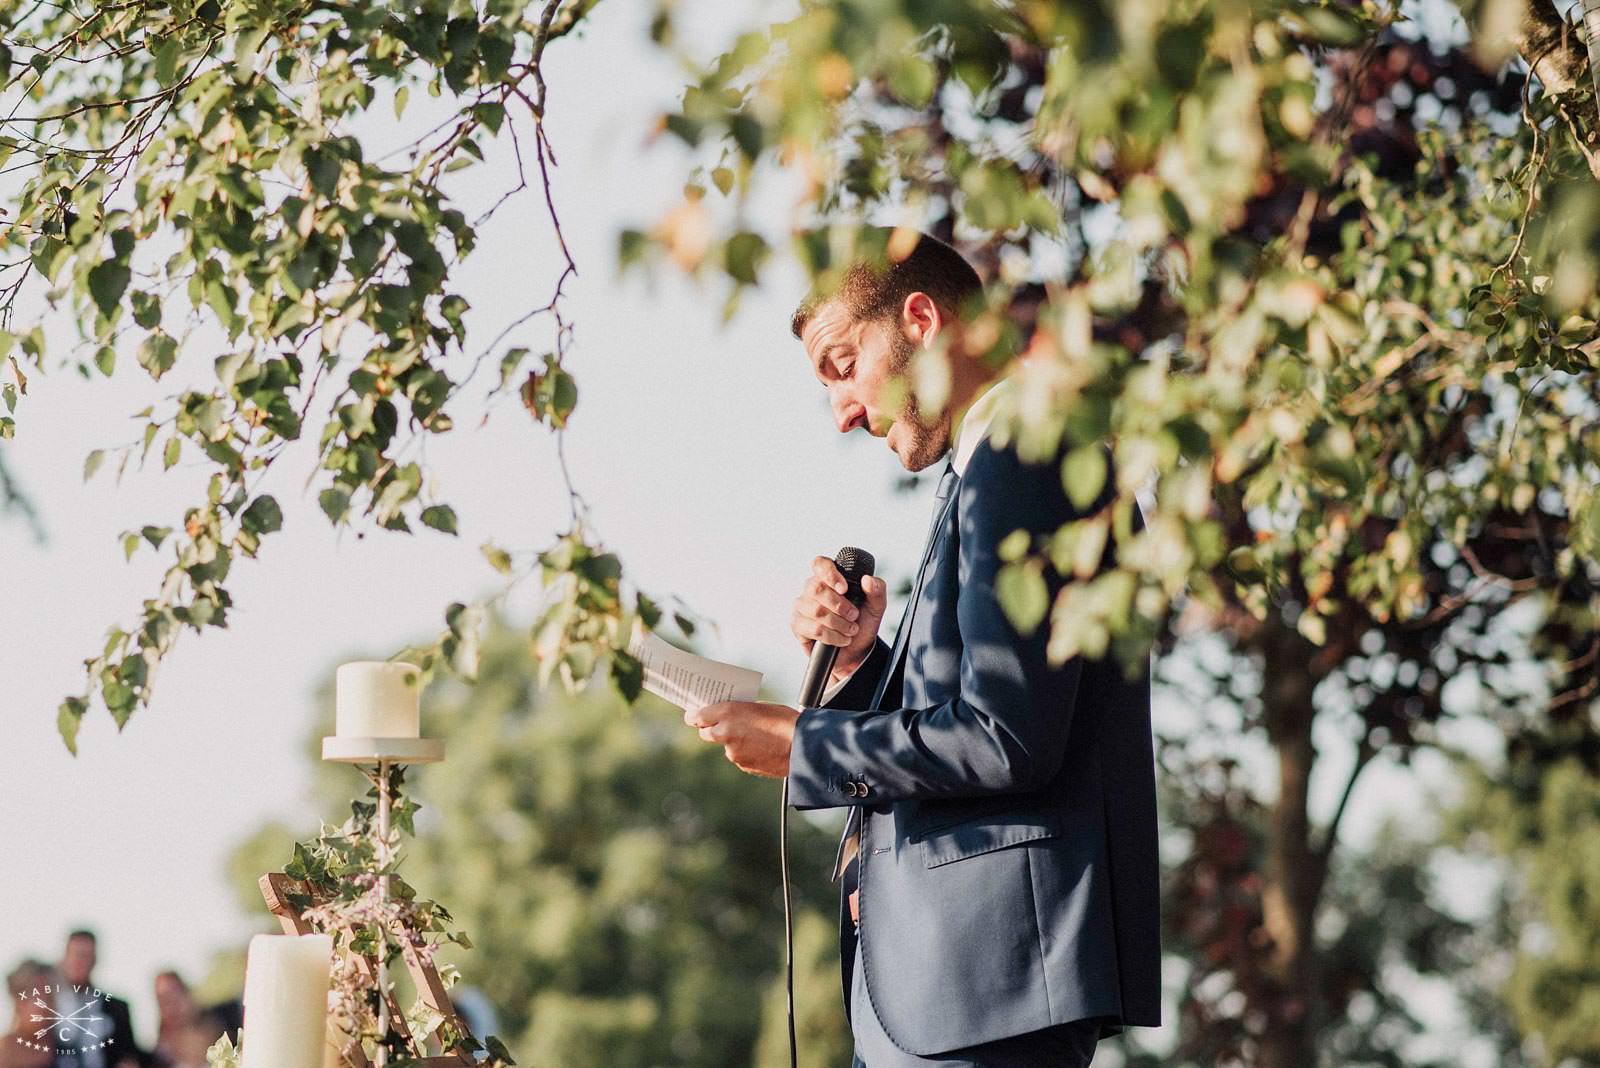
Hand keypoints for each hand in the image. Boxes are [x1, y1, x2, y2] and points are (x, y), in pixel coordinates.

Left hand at [685, 701, 799, 777]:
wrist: (803, 746)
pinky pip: (740, 757)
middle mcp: (725, 733)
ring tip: (756, 736)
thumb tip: (730, 717)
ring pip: (726, 746)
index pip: (697, 716)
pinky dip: (746, 752)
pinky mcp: (743, 765)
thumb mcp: (759, 707)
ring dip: (734, 741)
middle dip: (711, 729)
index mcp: (728, 712)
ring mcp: (733, 752)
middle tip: (721, 724)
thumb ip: (739, 712)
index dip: (695, 716)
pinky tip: (763, 747)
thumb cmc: (785, 720)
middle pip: (706, 733)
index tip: (693, 715)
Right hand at [791, 556, 887, 681]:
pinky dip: (832, 636)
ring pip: (817, 611)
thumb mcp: (876, 607)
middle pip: (817, 588)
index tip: (845, 589)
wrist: (856, 651)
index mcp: (829, 578)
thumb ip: (877, 590)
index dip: (830, 574)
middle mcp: (811, 589)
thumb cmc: (862, 623)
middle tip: (854, 616)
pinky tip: (840, 639)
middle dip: (840, 606)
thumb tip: (868, 580)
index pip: (820, 564)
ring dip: (839, 624)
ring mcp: (801, 606)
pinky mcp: (797, 625)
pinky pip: (813, 629)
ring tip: (850, 630)